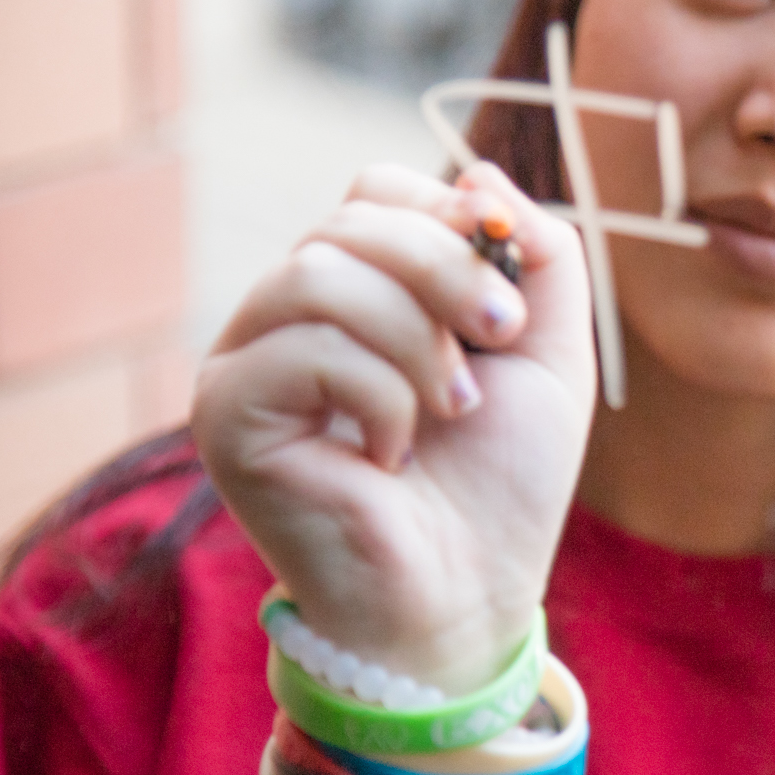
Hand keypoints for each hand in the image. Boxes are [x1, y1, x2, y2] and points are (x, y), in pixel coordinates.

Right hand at [191, 162, 594, 692]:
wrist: (465, 598)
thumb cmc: (500, 486)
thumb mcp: (549, 354)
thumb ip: (541, 258)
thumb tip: (484, 176)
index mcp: (358, 292)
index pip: (375, 190)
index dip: (448, 219)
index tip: (509, 298)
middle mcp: (289, 316)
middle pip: (351, 218)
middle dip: (447, 272)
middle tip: (496, 342)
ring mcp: (248, 362)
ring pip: (321, 273)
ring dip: (416, 337)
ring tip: (451, 409)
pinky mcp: (225, 414)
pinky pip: (301, 347)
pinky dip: (377, 395)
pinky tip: (390, 455)